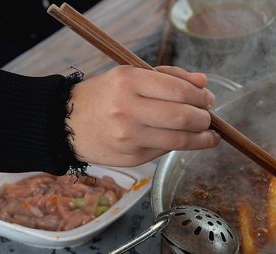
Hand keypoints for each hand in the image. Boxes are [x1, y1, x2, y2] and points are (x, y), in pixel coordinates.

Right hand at [68, 65, 219, 166]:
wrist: (67, 123)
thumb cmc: (105, 96)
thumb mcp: (131, 76)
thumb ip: (169, 77)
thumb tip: (203, 81)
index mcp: (128, 81)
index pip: (178, 90)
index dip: (200, 96)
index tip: (208, 99)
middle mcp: (127, 109)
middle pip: (183, 117)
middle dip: (204, 118)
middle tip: (208, 117)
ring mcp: (129, 136)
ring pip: (180, 140)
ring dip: (202, 138)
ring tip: (207, 133)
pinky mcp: (133, 157)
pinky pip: (166, 150)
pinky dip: (181, 145)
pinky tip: (185, 140)